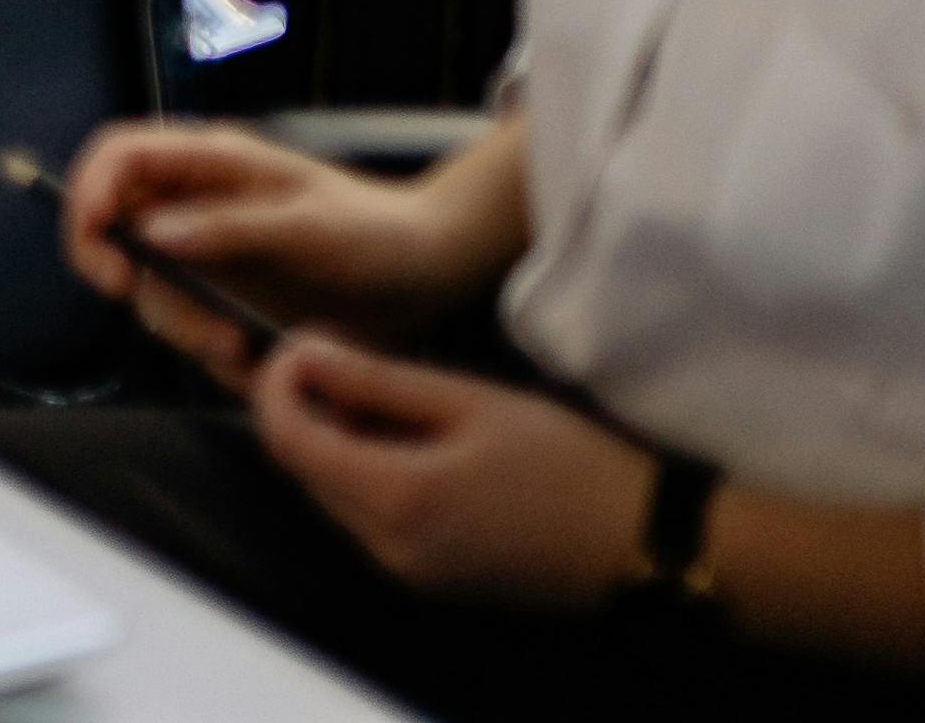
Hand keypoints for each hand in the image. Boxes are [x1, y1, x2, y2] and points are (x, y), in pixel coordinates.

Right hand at [52, 121, 513, 385]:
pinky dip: (209, 349)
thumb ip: (230, 225)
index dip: (88, 194)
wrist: (430, 271)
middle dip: (139, 283)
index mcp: (209, 163)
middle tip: (188, 324)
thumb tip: (150, 232)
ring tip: (243, 347)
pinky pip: (187, 325)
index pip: (116, 157)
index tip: (103, 251)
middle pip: (114, 232)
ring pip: (149, 290)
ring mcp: (206, 253)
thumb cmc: (378, 230)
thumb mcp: (310, 225)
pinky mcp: (223, 297)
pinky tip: (256, 356)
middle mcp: (193, 204)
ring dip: (182, 326)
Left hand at [249, 337, 658, 606]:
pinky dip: (370, 477)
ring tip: (385, 394)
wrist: (648, 544)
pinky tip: (413, 442)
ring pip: (335, 497)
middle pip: (304, 470)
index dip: (276, 384)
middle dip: (306, 410)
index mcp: (394, 499)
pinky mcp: (434, 583)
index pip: (286, 438)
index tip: (298, 343)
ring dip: (338, 444)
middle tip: (343, 358)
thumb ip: (374, 381)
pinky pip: (371, 523)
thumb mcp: (470, 401)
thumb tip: (300, 353)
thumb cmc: (569, 462)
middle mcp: (388, 549)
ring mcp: (410, 574)